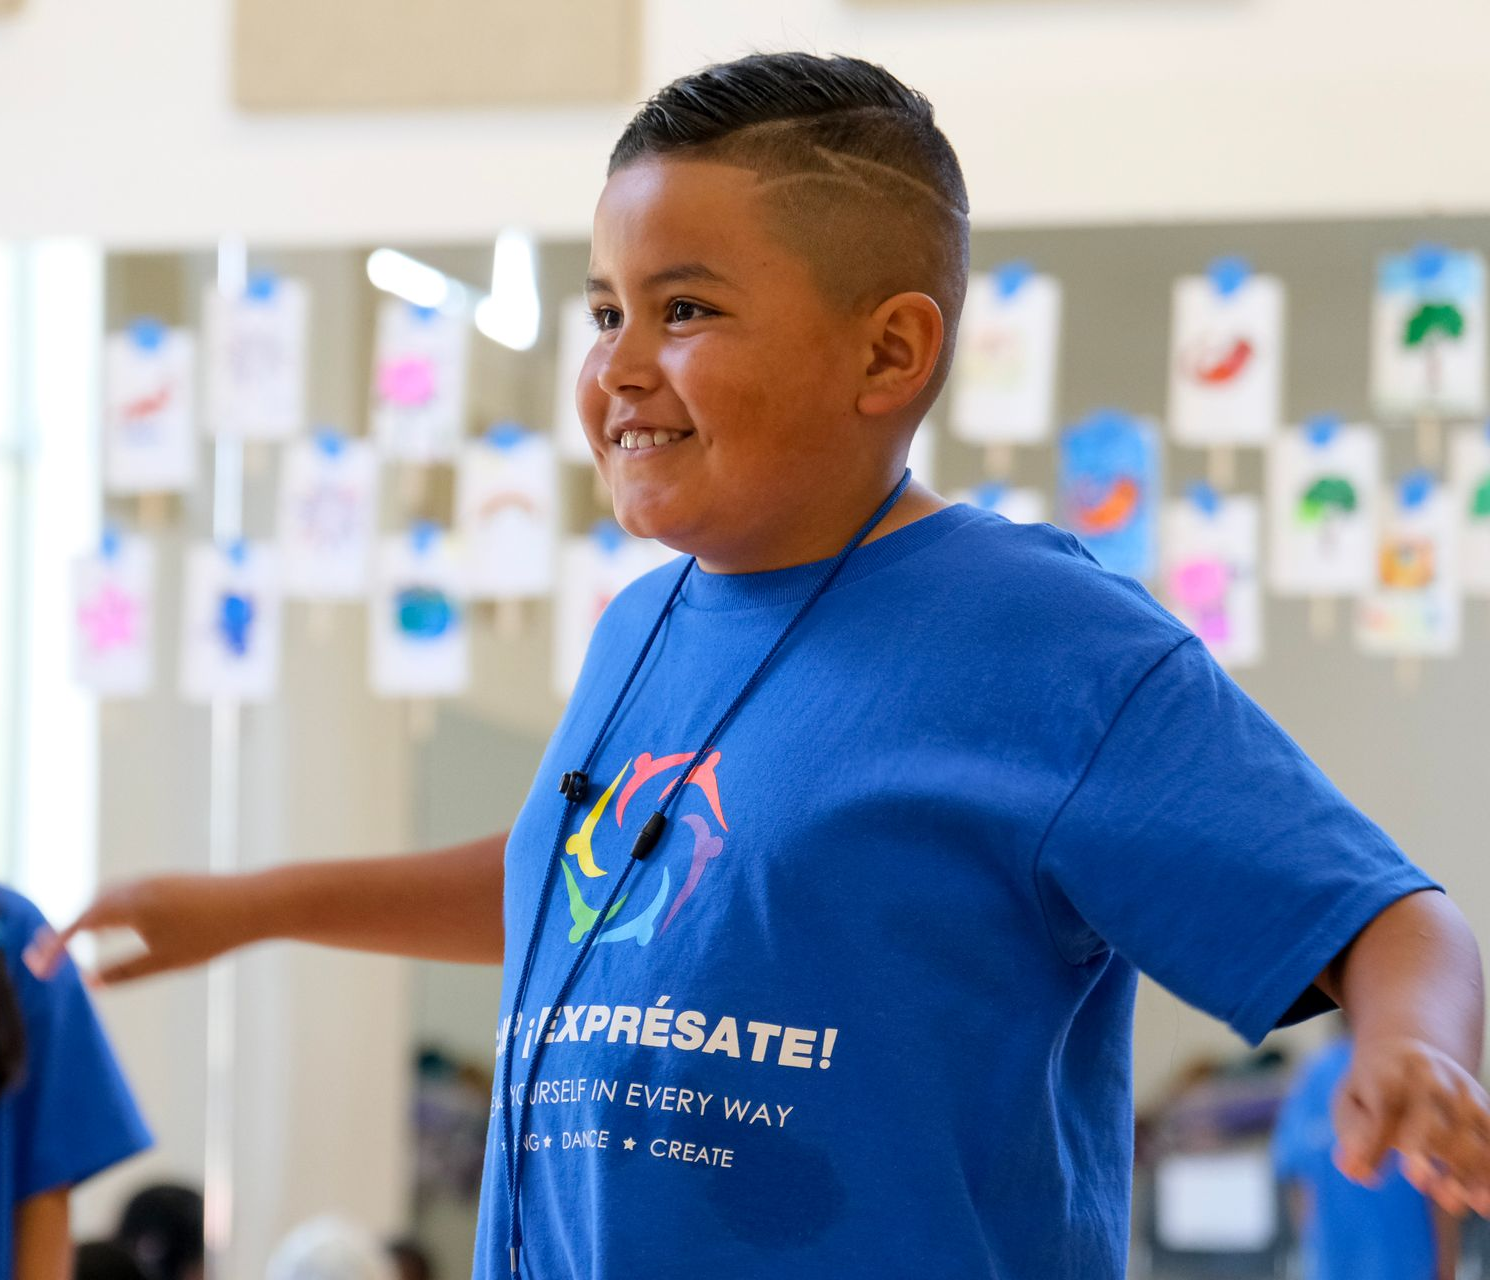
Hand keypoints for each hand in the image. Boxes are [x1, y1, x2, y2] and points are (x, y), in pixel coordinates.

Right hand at [24, 874, 256, 986]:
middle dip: (64, 932)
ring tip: (72, 942)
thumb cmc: (213, 935)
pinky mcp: (169, 881)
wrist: (257, 901)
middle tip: (44, 957)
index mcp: (130, 904)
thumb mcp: (166, 961)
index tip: (38, 969)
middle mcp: (137, 886)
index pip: (79, 925)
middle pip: (88, 908)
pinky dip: (108, 911)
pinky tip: (112, 926)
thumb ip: (125, 972)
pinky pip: (126, 894)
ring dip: (86, 919)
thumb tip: (90, 982)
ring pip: (107, 898)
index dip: (54, 947)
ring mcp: (154, 880)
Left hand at [1333, 1036, 1489, 1216]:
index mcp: (1389, 1068)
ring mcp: (1463, 1092)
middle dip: (1423, 1144)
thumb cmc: (1374, 1090)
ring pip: (1468, 1130)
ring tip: (1450, 1203)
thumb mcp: (1353, 1100)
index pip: (1382, 1104)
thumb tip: (1354, 1172)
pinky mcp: (1485, 1110)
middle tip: (1415, 1180)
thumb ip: (1353, 1133)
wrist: (1413, 1055)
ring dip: (1462, 1169)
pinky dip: (1488, 1173)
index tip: (1362, 1173)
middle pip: (1430, 1111)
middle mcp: (1430, 1077)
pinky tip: (1481, 1203)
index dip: (1373, 1140)